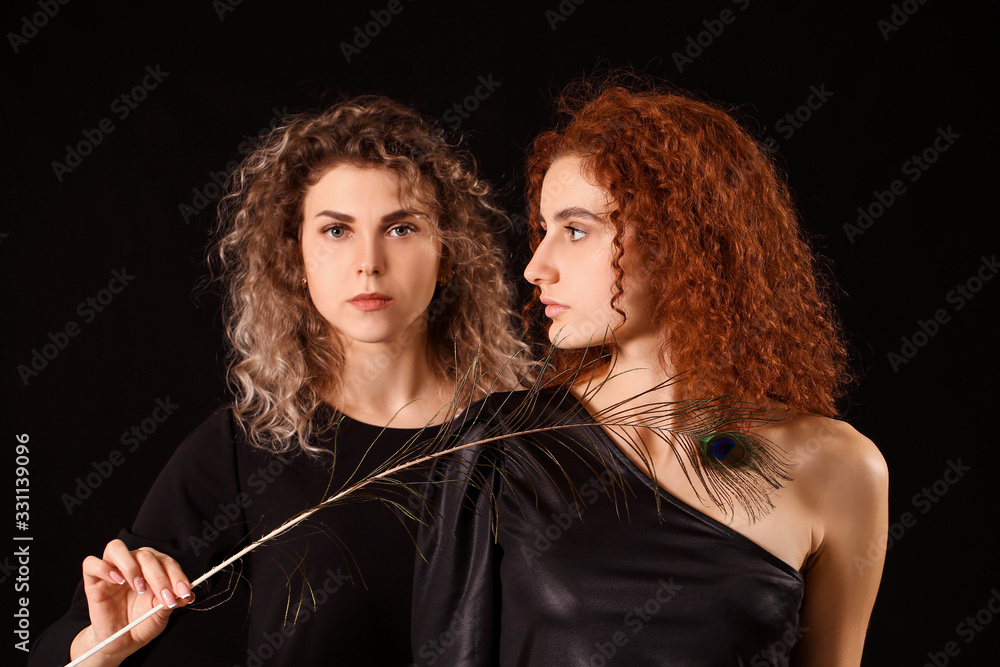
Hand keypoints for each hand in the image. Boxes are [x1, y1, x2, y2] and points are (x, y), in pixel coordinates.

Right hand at [69, 539, 193, 664]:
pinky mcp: (93, 580)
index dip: (177, 576)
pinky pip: (92, 563)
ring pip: (117, 548)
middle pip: (145, 555)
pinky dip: (105, 569)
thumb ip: (171, 601)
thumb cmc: (142, 623)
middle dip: (160, 577)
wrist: (120, 641)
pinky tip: (118, 582)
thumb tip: (187, 595)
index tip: (184, 593)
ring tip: (139, 587)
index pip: (166, 562)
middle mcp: (133, 563)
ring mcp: (112, 569)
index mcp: (152, 567)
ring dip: (131, 566)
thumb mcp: (161, 614)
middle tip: (165, 597)